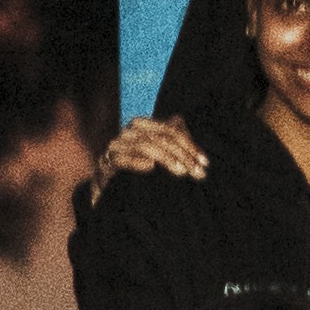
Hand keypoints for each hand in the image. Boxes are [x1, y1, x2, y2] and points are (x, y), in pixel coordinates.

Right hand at [87, 110, 207, 197]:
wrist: (106, 190)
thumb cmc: (135, 169)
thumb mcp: (156, 153)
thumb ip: (169, 137)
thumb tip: (181, 119)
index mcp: (142, 126)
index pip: (170, 130)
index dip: (190, 145)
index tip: (204, 162)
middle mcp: (128, 133)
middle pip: (159, 138)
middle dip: (182, 155)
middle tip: (197, 172)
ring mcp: (115, 148)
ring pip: (143, 145)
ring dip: (165, 158)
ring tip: (180, 172)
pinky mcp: (105, 164)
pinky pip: (120, 159)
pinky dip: (135, 161)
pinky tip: (150, 167)